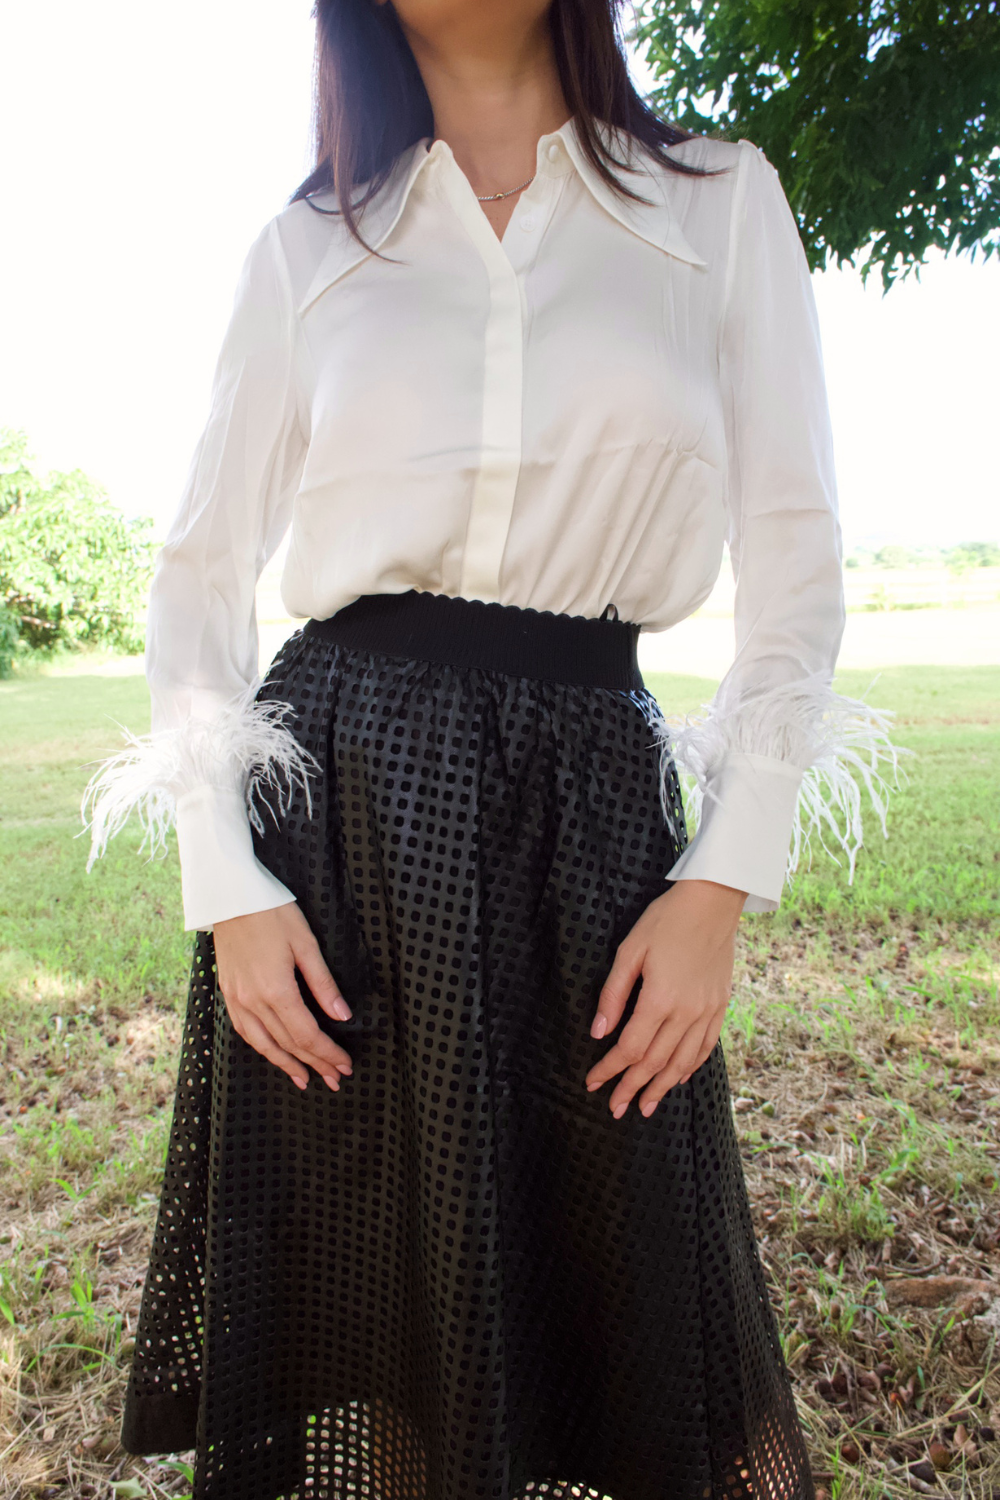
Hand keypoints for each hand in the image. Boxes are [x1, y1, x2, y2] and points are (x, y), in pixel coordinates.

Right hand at [212, 902, 352, 1093]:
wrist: (230, 897)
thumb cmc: (272, 914)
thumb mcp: (306, 944)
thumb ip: (323, 984)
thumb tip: (342, 1016)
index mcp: (277, 991)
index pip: (307, 1035)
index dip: (328, 1054)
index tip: (345, 1066)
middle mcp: (253, 1002)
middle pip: (289, 1044)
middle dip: (315, 1064)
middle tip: (335, 1079)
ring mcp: (237, 999)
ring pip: (264, 1044)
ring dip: (287, 1065)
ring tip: (305, 1080)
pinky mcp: (228, 993)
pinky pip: (245, 1031)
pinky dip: (262, 1048)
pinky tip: (273, 1054)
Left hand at [584, 879, 746, 1119]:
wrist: (713, 902)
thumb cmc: (666, 921)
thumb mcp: (630, 951)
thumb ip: (614, 994)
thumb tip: (599, 1031)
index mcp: (659, 1000)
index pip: (629, 1048)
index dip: (609, 1070)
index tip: (592, 1083)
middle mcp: (686, 1013)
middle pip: (654, 1062)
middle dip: (632, 1088)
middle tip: (615, 1108)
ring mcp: (706, 1011)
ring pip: (682, 1062)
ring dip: (662, 1088)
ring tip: (646, 1107)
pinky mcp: (720, 1006)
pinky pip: (706, 1047)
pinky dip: (690, 1067)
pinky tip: (679, 1078)